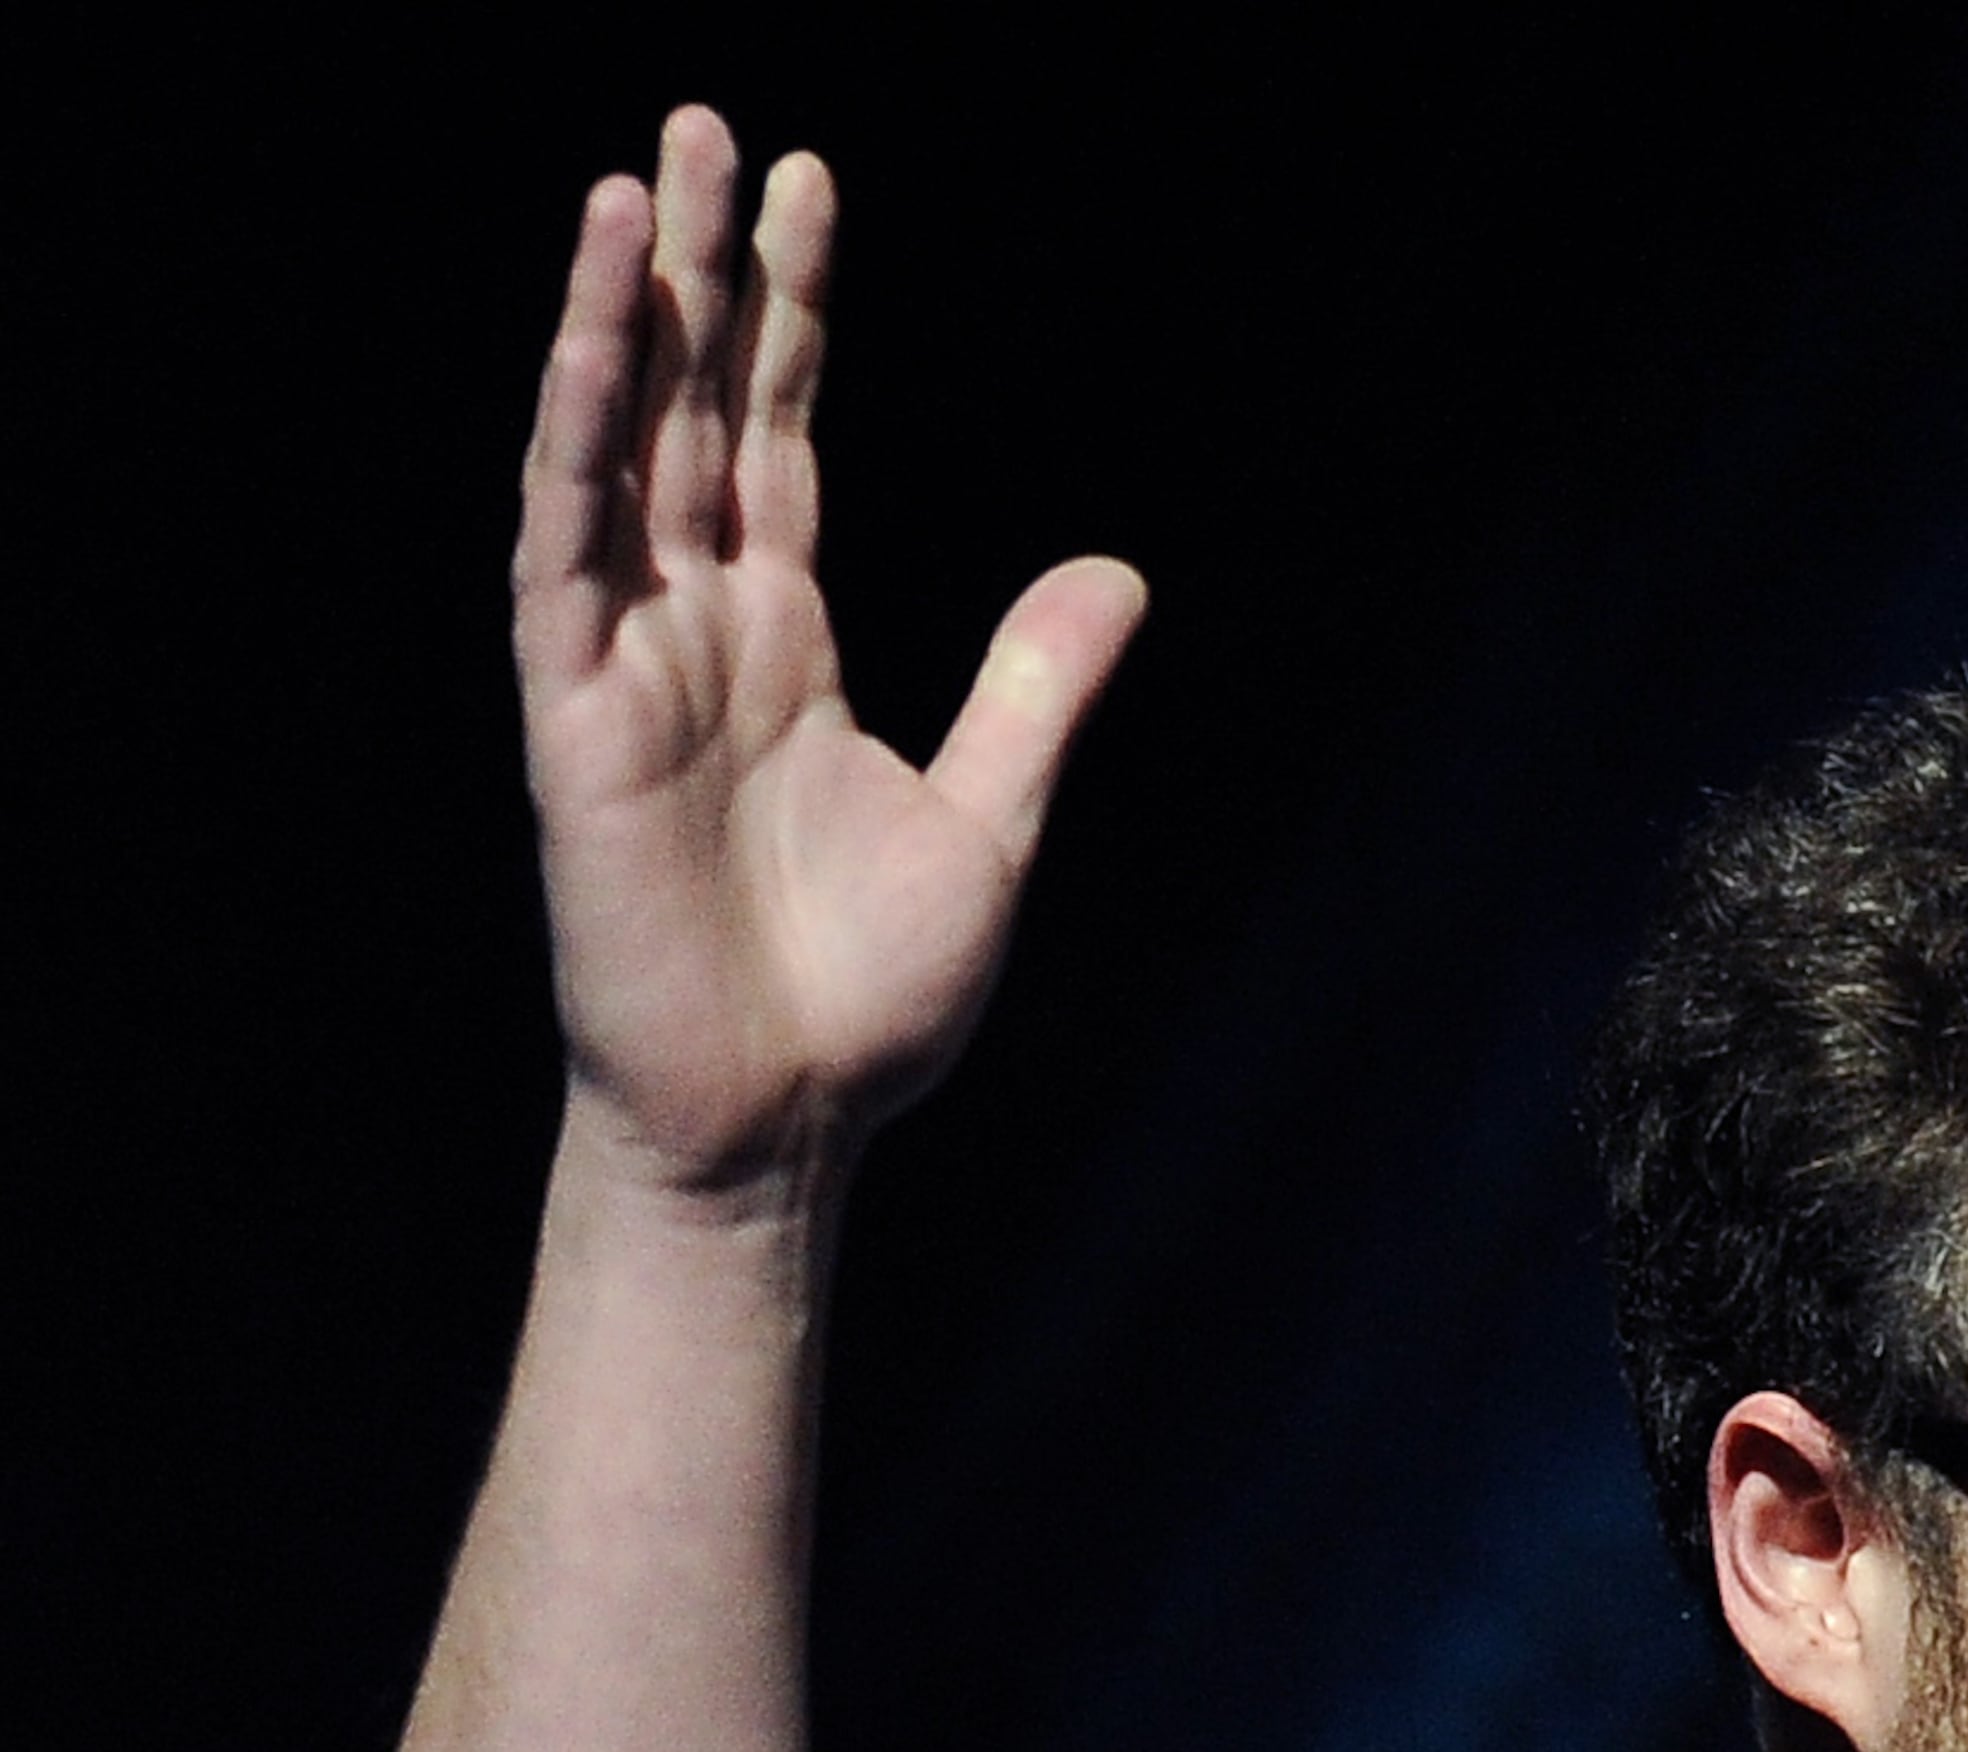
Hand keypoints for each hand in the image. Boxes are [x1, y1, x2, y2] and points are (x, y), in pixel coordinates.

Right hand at [515, 109, 1145, 1190]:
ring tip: (637, 184)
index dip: (790, 317)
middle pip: (691, 410)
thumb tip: (1119, 570)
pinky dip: (576, 437)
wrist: (786, 1126)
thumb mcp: (989, 822)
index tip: (809, 190)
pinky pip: (564, 548)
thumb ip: (1035, 690)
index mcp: (788, 643)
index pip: (778, 441)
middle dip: (698, 270)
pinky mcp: (576, 712)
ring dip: (621, 319)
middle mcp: (700, 629)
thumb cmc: (869, 1002)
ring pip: (614, 451)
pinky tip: (597, 337)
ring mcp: (630, 662)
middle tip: (704, 125)